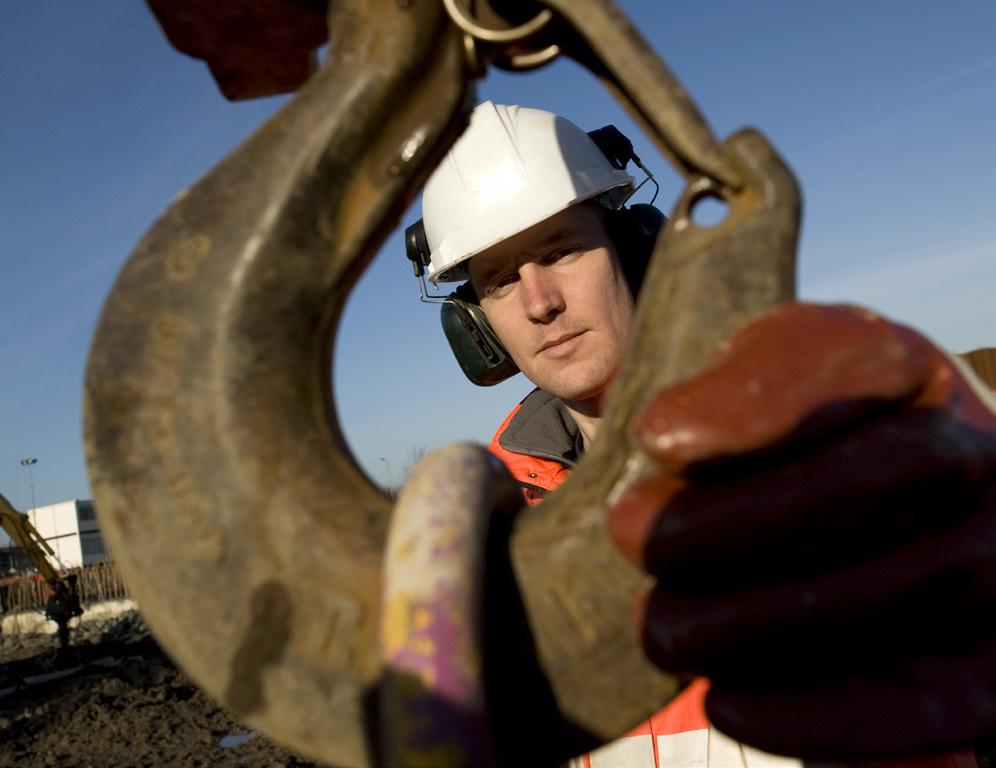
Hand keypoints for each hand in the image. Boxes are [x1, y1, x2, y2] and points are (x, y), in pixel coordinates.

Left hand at [608, 302, 995, 759]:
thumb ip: (728, 389)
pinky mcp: (985, 664)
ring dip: (744, 622)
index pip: (840, 371)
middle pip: (849, 493)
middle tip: (629, 536)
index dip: (745, 413)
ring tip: (659, 625)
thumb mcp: (761, 386)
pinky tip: (727, 702)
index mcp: (907, 372)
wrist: (876, 514)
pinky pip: (919, 702)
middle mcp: (971, 455)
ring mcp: (989, 560)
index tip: (655, 439)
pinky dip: (818, 713)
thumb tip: (667, 441)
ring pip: (875, 600)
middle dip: (719, 526)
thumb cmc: (793, 441)